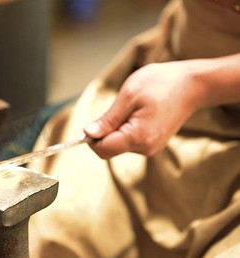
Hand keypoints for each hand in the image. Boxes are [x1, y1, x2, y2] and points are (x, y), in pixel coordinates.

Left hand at [83, 61, 204, 158]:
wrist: (193, 84)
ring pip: (119, 145)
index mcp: (138, 137)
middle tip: (119, 109)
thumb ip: (108, 119)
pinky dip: (126, 129)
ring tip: (134, 108)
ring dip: (117, 129)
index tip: (94, 121)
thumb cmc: (162, 84)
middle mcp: (145, 148)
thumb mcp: (128, 96)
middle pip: (109, 149)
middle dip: (105, 132)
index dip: (91, 138)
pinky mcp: (153, 143)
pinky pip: (130, 141)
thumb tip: (88, 134)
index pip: (103, 149)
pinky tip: (139, 113)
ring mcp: (151, 148)